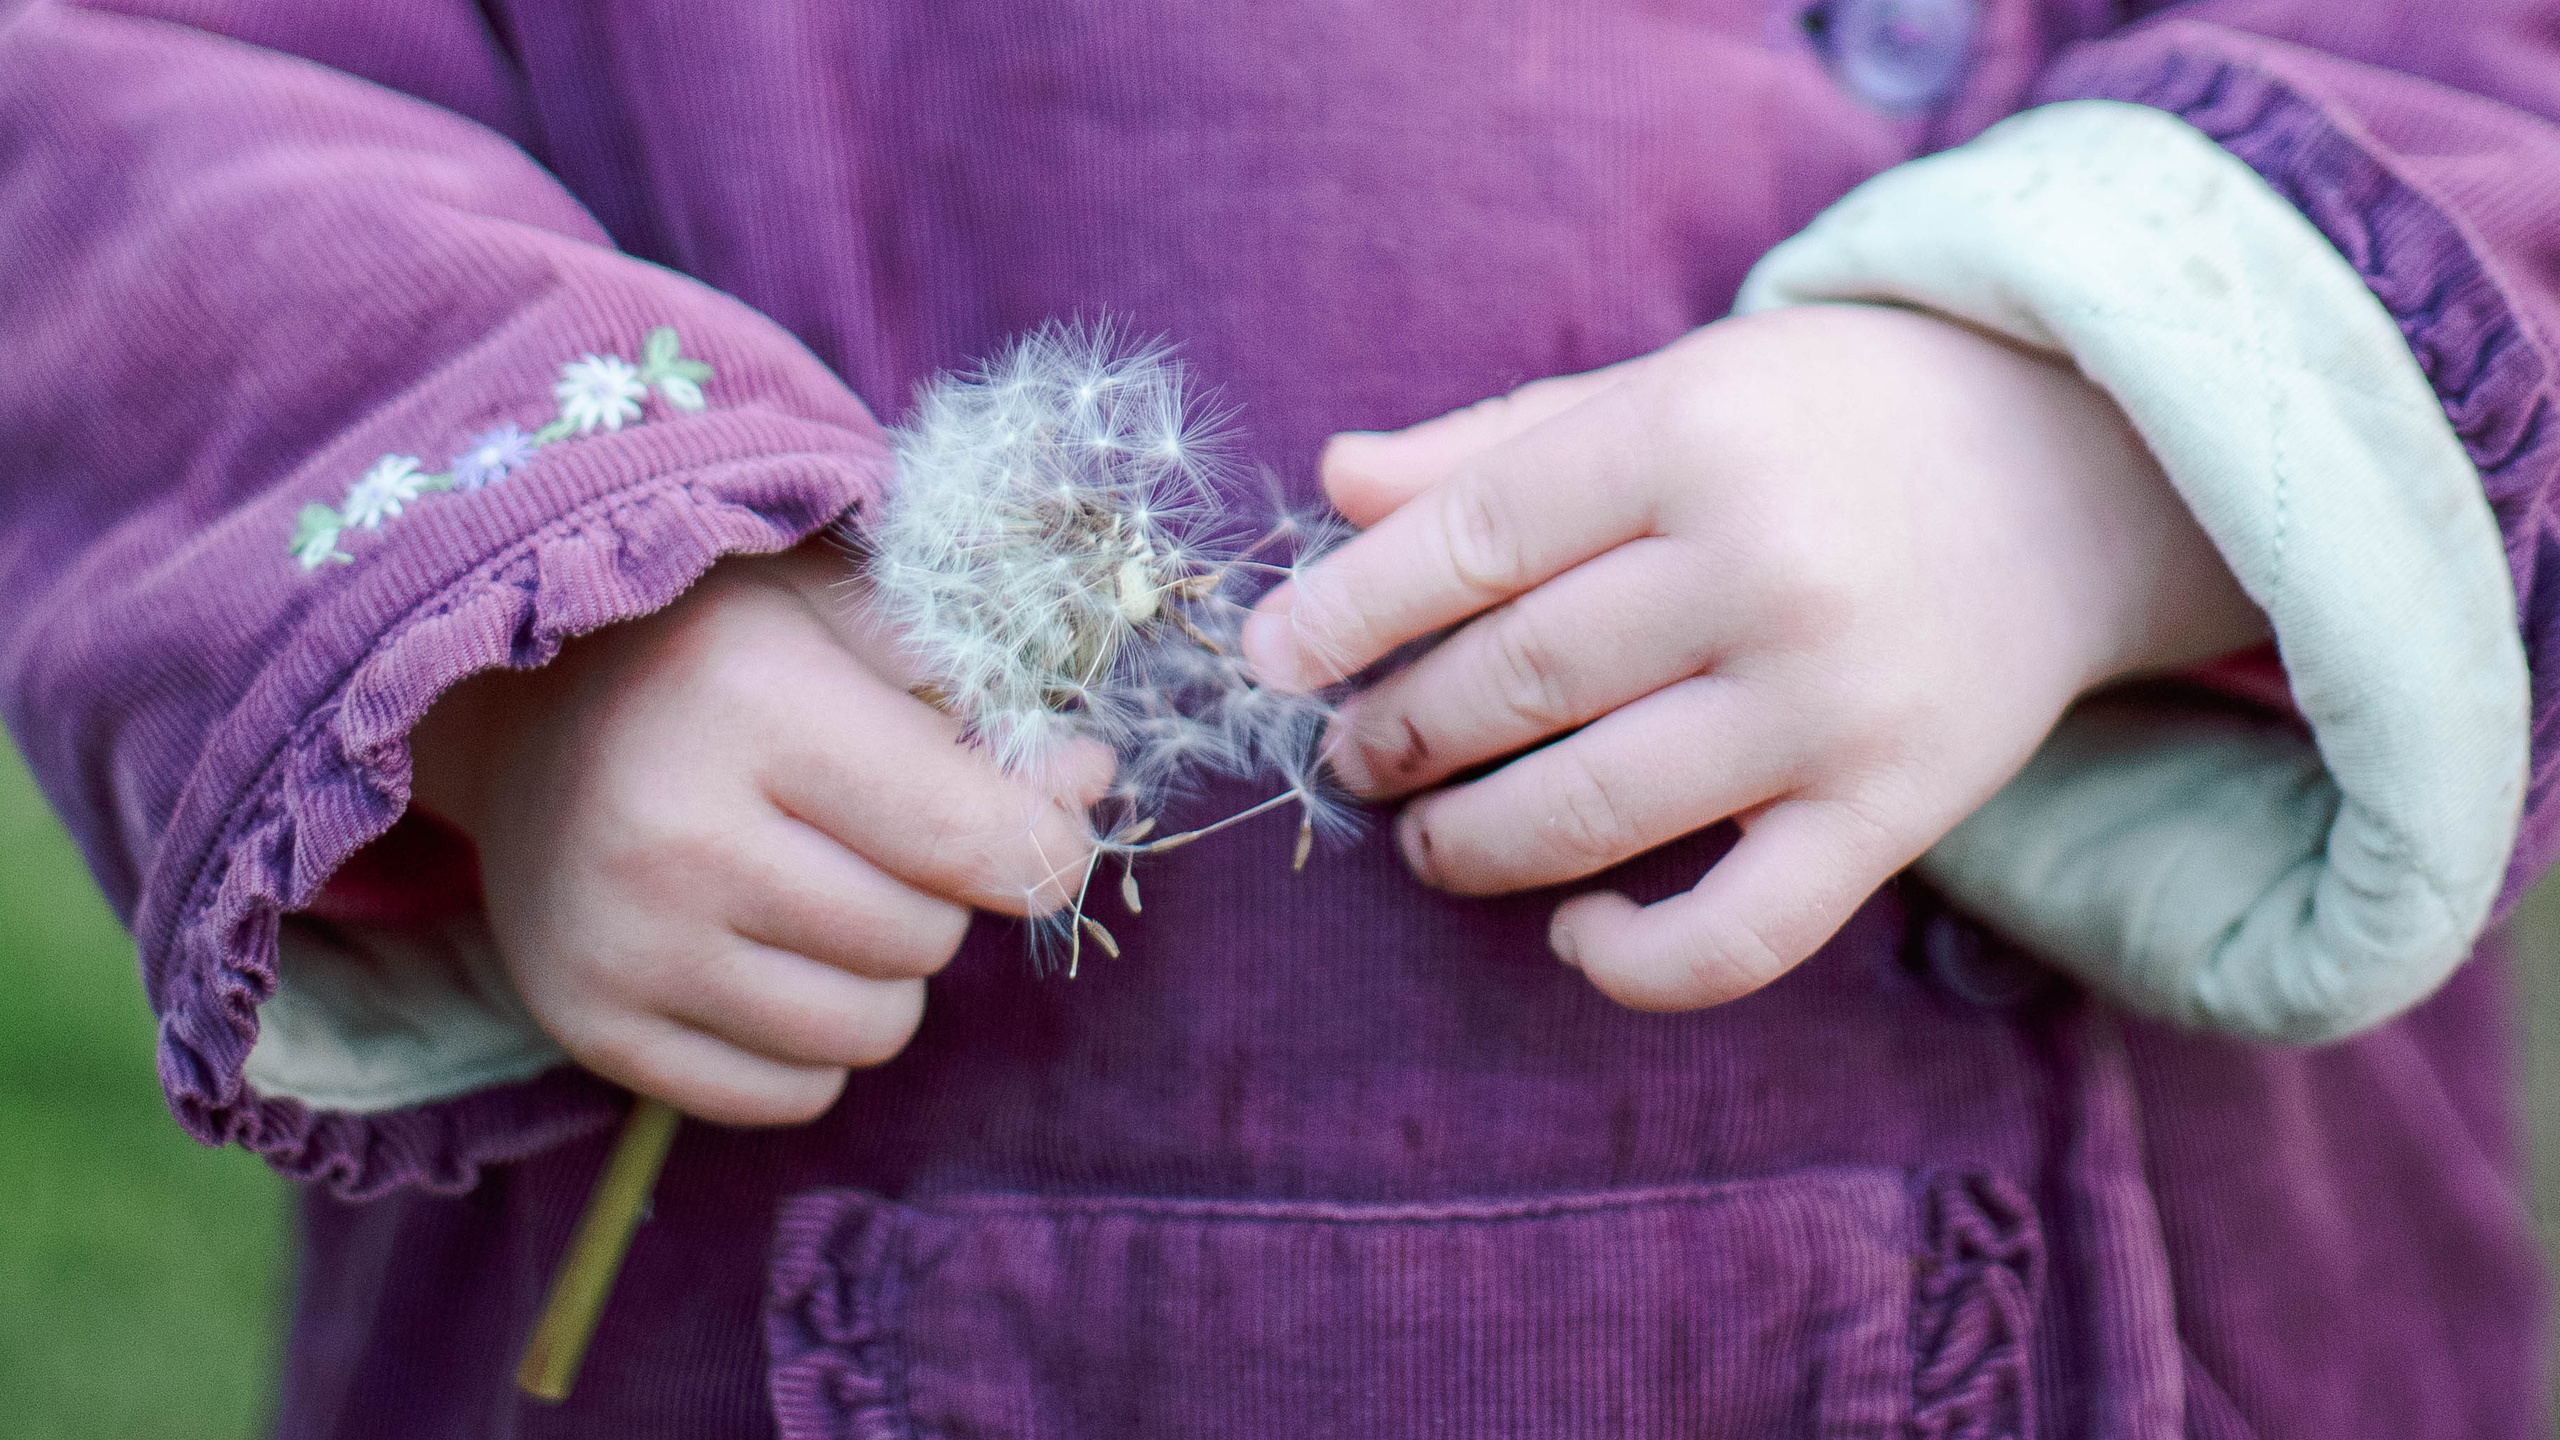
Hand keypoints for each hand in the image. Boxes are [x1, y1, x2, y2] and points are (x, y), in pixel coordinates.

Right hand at [409, 543, 1105, 1125]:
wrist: (514, 701)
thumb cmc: (718, 641)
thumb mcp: (843, 606)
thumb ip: (980, 687)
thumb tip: (1088, 786)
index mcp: (751, 701)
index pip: (978, 841)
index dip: (1044, 843)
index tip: (1040, 814)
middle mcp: (672, 835)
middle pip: (926, 941)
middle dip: (939, 891)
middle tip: (878, 828)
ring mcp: (620, 945)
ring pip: (870, 1030)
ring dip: (882, 971)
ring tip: (821, 886)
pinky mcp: (587, 1026)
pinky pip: (790, 1094)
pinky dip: (811, 1039)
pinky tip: (768, 949)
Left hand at [1244, 304, 2266, 1010]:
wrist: (2079, 467)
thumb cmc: (1829, 423)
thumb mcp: (1668, 387)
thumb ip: (1495, 445)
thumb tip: (1331, 487)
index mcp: (1689, 435)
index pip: (1468, 541)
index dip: (1344, 611)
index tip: (1266, 661)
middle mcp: (1761, 566)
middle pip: (1513, 680)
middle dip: (1398, 734)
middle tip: (1351, 755)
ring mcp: (1832, 701)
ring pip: (1593, 808)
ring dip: (1470, 843)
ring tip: (1422, 837)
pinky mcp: (1895, 810)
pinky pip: (1741, 933)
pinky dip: (1634, 962)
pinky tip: (1572, 934)